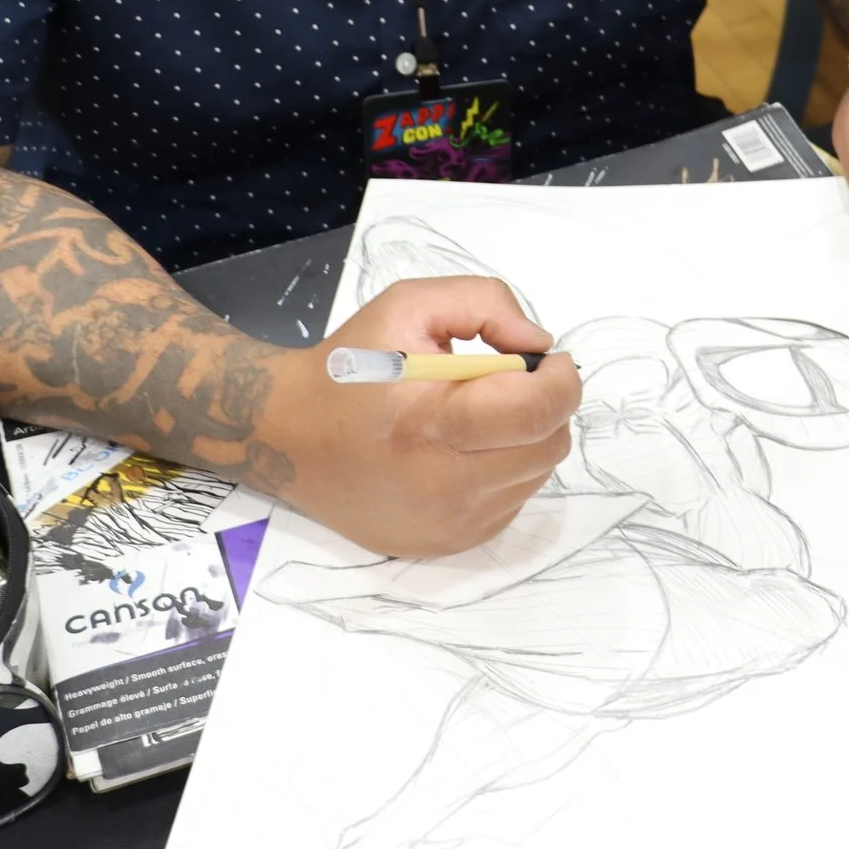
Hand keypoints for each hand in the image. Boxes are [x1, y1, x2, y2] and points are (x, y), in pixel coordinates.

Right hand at [261, 275, 581, 558]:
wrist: (289, 437)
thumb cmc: (349, 367)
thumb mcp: (409, 305)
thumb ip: (484, 304)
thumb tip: (537, 345)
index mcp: (433, 424)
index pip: (536, 411)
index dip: (559, 379)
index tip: (546, 360)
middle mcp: (445, 486)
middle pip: (548, 445)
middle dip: (544, 406)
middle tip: (508, 383)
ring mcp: (449, 523)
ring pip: (534, 475)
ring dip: (523, 439)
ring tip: (474, 417)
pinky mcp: (448, 543)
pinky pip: (510, 502)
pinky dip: (503, 470)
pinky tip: (459, 450)